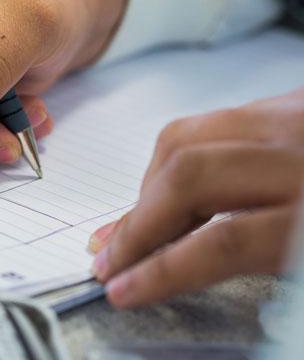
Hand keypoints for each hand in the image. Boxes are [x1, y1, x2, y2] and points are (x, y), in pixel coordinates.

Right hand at [89, 87, 303, 308]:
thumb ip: (267, 259)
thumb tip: (185, 267)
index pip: (225, 240)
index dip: (163, 270)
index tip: (121, 292)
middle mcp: (303, 152)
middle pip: (191, 176)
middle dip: (137, 223)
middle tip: (107, 259)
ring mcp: (294, 116)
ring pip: (188, 138)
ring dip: (147, 188)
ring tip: (133, 228)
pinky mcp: (288, 100)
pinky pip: (208, 123)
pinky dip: (174, 159)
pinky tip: (170, 188)